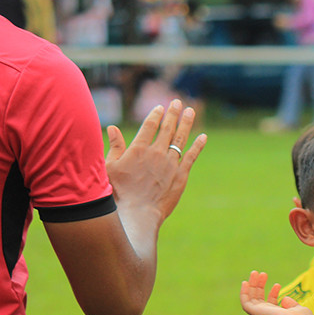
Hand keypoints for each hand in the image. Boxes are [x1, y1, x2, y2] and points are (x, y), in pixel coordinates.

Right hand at [106, 99, 206, 231]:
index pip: (149, 126)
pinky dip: (198, 145)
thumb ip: (114, 147)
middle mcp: (156, 153)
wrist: (137, 212)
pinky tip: (203, 136)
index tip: (161, 107)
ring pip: (180, 138)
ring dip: (186, 123)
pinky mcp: (181, 176)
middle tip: (177, 102)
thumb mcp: (109, 167)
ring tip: (190, 111)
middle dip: (173, 113)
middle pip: (167, 128)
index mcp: (138, 149)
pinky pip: (191, 156)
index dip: (156, 115)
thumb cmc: (118, 192)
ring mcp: (170, 164)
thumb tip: (112, 128)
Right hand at [240, 271, 313, 314]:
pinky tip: (245, 282)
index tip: (278, 285)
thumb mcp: (300, 310)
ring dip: (252, 285)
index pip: (271, 303)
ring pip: (251, 298)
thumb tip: (284, 299)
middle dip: (260, 286)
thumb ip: (293, 304)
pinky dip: (243, 292)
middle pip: (259, 299)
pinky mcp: (255, 312)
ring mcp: (261, 314)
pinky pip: (245, 302)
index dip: (273, 293)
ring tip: (255, 272)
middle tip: (262, 274)